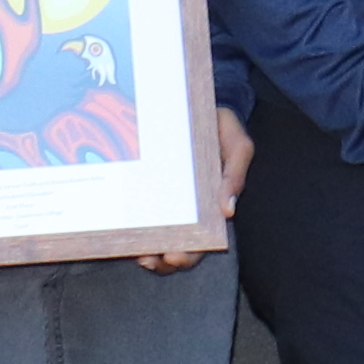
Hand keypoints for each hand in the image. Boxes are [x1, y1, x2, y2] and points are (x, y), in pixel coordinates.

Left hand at [133, 104, 250, 270]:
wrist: (198, 103)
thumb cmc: (222, 127)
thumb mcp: (238, 146)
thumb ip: (235, 175)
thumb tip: (228, 211)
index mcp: (211, 203)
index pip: (202, 239)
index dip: (189, 254)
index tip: (174, 257)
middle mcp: (189, 208)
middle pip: (178, 245)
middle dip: (165, 260)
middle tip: (151, 260)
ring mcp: (168, 199)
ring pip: (158, 236)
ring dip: (149, 251)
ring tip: (139, 255)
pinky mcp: (150, 186)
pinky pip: (141, 213)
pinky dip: (135, 227)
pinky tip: (125, 233)